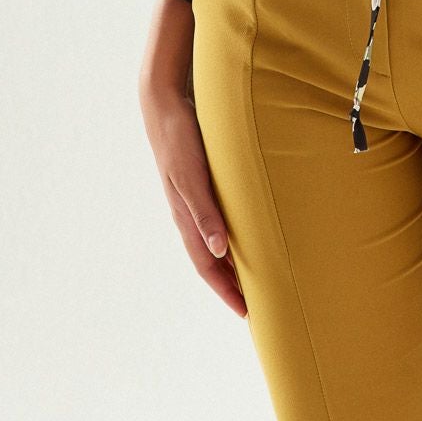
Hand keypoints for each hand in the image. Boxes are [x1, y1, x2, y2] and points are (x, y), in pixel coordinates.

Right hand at [139, 82, 247, 318]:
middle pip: (211, 261)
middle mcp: (189, 214)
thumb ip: (204, 212)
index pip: (207, 267)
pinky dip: (231, 235)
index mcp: (186, 218)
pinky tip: (245, 232)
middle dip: (231, 285)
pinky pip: (217, 219)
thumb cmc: (179, 139)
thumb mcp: (191, 176)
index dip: (226, 291)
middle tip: (256, 305)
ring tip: (255, 276)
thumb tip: (217, 252)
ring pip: (215, 242)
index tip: (246, 314)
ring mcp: (194, 199)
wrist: (165, 105)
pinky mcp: (200, 183)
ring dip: (232, 262)